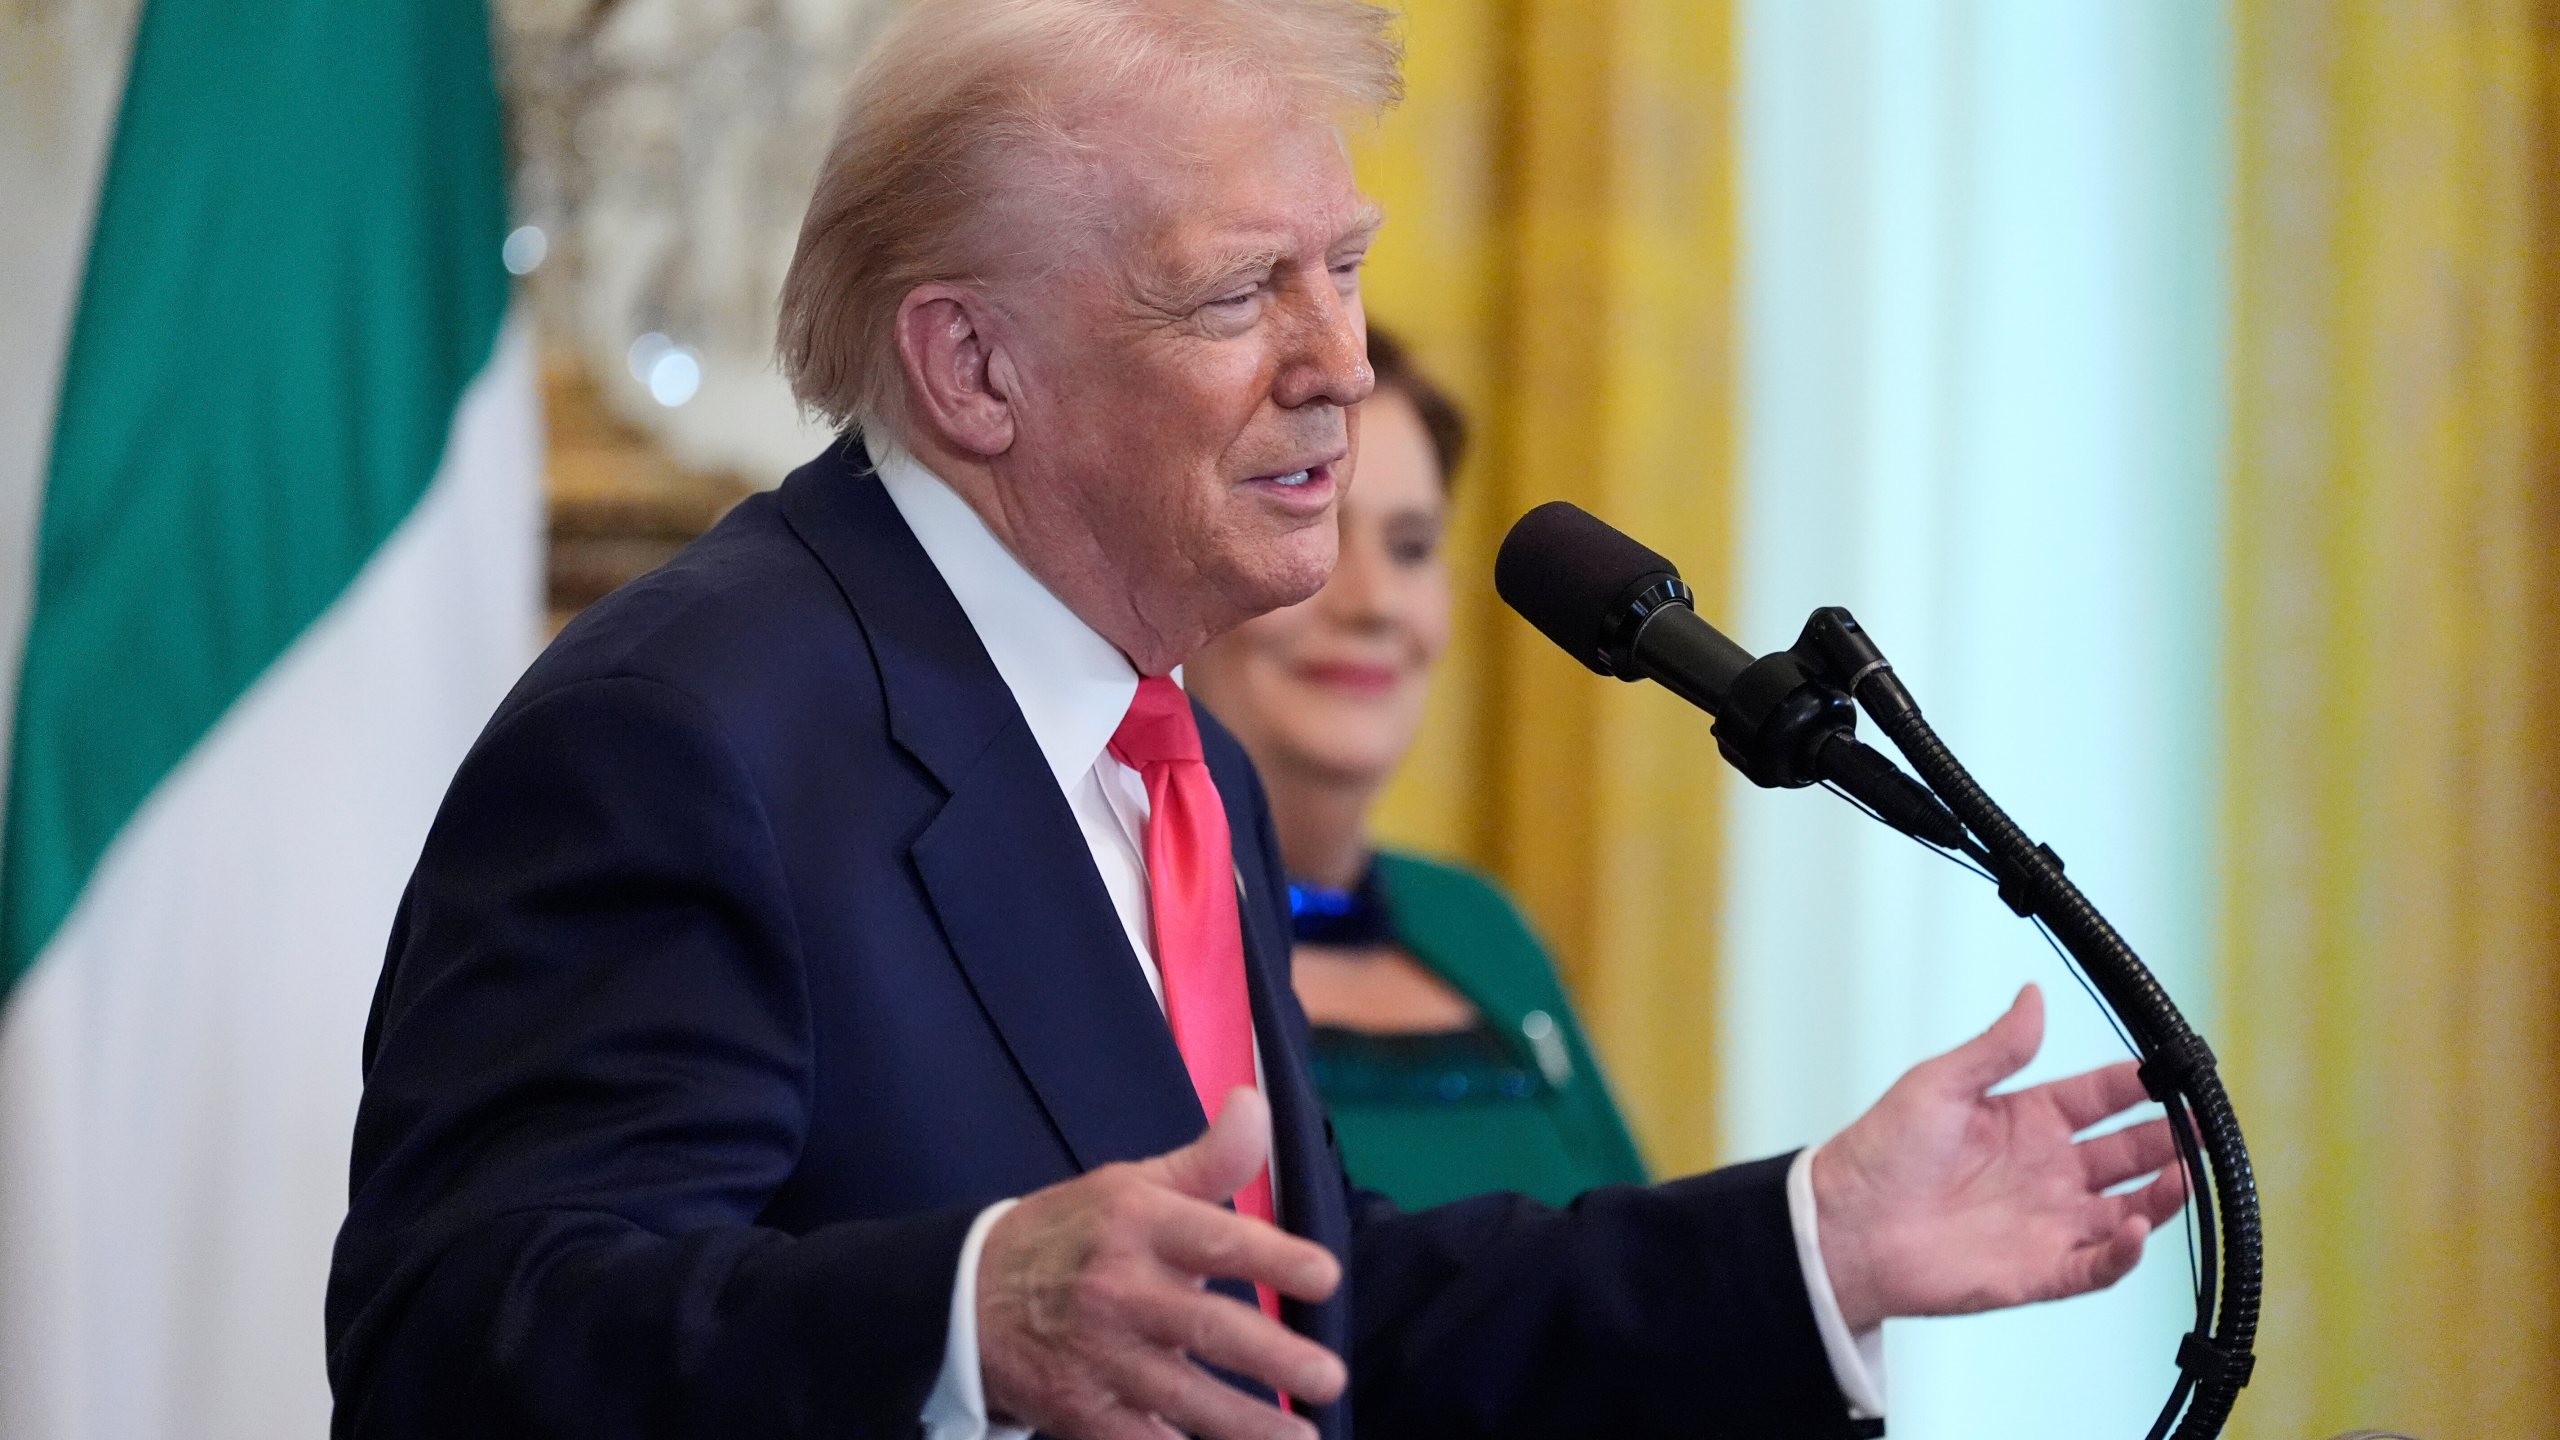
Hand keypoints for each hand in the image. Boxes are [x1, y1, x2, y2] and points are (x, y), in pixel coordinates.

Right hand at [977, 1088, 1345, 1439]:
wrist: (964, 1296)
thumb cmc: (1071, 1234)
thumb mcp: (1132, 1185)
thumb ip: (1208, 1159)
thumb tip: (1258, 1103)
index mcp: (1137, 1224)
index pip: (1214, 1239)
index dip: (1273, 1257)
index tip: (1325, 1274)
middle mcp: (1119, 1290)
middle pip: (1203, 1328)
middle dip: (1271, 1355)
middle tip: (1329, 1374)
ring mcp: (1099, 1357)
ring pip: (1181, 1397)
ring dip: (1245, 1425)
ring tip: (1303, 1438)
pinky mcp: (1082, 1412)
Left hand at [1812, 984, 2187, 1332]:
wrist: (1844, 1224)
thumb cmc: (1881, 1150)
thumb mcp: (1940, 1084)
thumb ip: (1996, 1047)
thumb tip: (2033, 993)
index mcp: (2028, 1120)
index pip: (2101, 1097)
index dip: (2139, 1086)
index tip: (2177, 1070)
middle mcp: (2048, 1171)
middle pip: (2128, 1153)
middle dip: (2170, 1140)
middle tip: (2208, 1127)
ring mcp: (2049, 1222)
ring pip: (2128, 1209)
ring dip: (2162, 1196)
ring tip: (2187, 1174)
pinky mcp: (2040, 1271)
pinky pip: (2097, 1265)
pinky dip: (2124, 1252)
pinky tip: (2136, 1227)